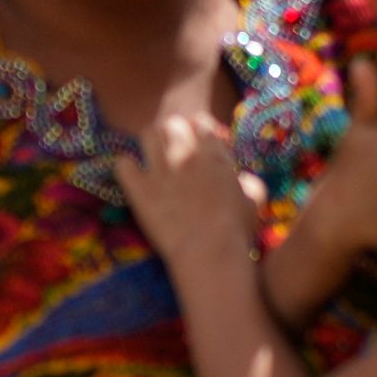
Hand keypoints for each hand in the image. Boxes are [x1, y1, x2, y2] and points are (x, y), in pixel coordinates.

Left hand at [109, 109, 262, 282]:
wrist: (209, 252)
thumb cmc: (235, 230)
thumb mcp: (254, 202)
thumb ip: (249, 183)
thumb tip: (243, 178)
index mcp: (215, 155)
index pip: (202, 124)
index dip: (198, 131)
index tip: (198, 142)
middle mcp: (186, 154)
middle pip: (172, 124)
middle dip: (173, 133)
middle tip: (174, 149)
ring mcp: (160, 170)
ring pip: (147, 134)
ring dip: (150, 143)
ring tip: (152, 157)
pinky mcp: (139, 188)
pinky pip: (123, 164)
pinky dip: (126, 168)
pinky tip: (133, 177)